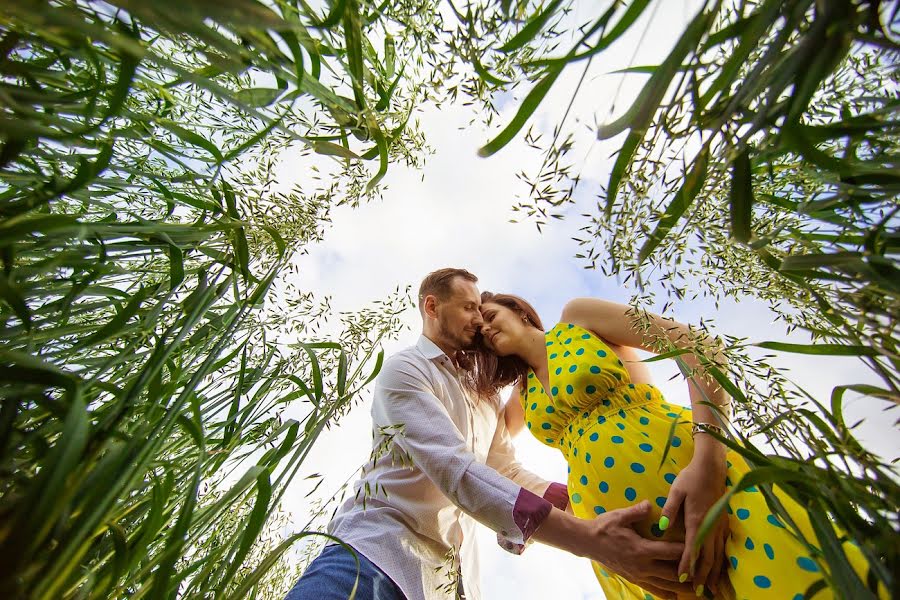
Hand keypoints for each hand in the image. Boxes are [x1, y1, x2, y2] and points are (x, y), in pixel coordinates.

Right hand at [586, 501, 692, 599]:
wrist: (586, 542)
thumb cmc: (604, 527)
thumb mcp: (619, 516)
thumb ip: (637, 511)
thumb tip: (650, 504)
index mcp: (641, 549)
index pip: (670, 552)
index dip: (687, 550)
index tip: (700, 547)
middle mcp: (642, 566)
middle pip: (673, 573)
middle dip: (690, 572)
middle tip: (706, 570)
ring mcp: (638, 575)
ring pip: (666, 585)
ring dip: (682, 586)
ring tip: (698, 587)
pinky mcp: (634, 579)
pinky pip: (654, 590)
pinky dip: (667, 593)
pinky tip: (676, 595)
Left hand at [659, 453, 728, 596]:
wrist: (711, 468)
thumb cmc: (691, 478)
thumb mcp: (676, 490)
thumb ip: (670, 509)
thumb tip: (662, 526)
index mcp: (697, 519)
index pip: (692, 548)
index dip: (688, 565)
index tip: (683, 579)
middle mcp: (710, 525)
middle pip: (709, 556)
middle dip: (703, 575)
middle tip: (697, 591)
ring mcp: (719, 524)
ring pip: (719, 554)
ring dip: (714, 571)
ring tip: (709, 586)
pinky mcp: (723, 522)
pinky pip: (723, 546)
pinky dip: (721, 560)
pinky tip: (718, 568)